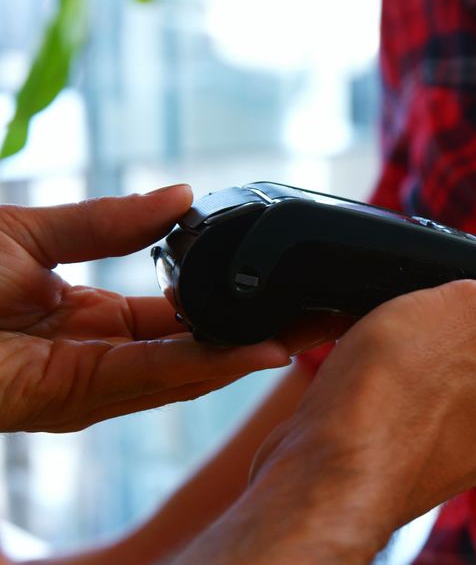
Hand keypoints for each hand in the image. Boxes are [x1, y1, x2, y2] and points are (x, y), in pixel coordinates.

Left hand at [0, 185, 292, 431]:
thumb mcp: (32, 234)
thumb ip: (108, 223)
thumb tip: (181, 196)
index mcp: (90, 319)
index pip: (183, 318)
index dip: (236, 304)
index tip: (288, 289)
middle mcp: (99, 358)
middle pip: (202, 352)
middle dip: (268, 336)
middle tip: (326, 317)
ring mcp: (88, 384)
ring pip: (190, 371)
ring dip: (254, 355)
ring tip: (310, 335)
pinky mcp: (72, 395)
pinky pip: (153, 375)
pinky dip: (209, 363)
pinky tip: (256, 351)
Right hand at [178, 270, 475, 563]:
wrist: (321, 479)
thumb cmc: (395, 391)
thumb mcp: (474, 313)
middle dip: (475, 325)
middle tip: (432, 306)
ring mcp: (459, 455)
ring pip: (458, 382)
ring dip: (430, 354)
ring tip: (392, 340)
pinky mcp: (413, 466)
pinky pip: (418, 409)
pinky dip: (399, 387)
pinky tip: (370, 376)